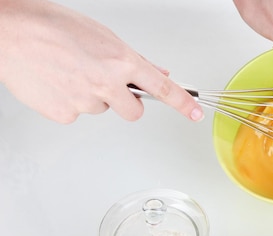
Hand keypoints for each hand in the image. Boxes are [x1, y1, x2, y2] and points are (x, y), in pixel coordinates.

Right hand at [0, 0, 202, 122]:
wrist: (10, 31)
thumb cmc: (51, 26)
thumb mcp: (102, 36)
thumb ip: (134, 60)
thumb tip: (158, 72)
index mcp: (122, 61)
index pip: (163, 89)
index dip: (183, 104)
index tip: (195, 114)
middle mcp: (107, 83)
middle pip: (134, 112)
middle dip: (126, 103)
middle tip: (106, 85)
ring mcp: (85, 101)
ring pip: (101, 110)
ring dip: (92, 97)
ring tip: (70, 72)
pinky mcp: (64, 114)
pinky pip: (75, 114)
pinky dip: (68, 102)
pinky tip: (56, 82)